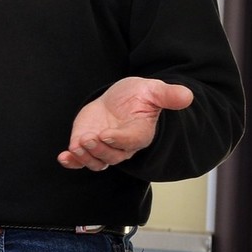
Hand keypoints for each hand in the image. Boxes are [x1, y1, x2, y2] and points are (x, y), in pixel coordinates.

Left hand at [57, 77, 194, 170]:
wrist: (120, 100)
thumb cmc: (138, 96)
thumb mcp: (153, 90)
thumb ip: (168, 95)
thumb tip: (187, 96)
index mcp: (140, 132)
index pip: (131, 141)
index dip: (118, 140)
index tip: (105, 134)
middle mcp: (122, 145)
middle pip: (112, 156)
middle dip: (99, 149)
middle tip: (88, 138)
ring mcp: (104, 147)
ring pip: (96, 161)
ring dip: (85, 157)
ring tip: (76, 146)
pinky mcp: (88, 145)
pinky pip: (80, 160)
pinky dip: (71, 161)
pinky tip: (63, 157)